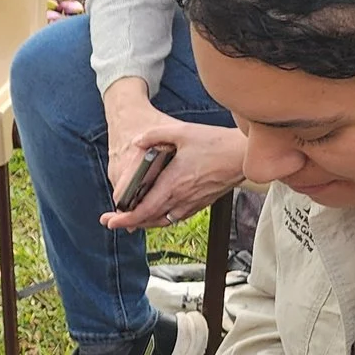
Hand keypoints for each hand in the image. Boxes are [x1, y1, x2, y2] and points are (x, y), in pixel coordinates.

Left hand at [100, 91, 244, 230]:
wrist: (244, 156)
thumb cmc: (216, 143)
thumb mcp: (182, 132)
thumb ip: (155, 135)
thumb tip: (136, 142)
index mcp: (173, 184)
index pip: (144, 210)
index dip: (124, 219)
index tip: (110, 221)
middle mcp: (181, 198)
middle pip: (149, 219)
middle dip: (127, 223)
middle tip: (111, 222)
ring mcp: (192, 203)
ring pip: (162, 220)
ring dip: (144, 222)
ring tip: (129, 219)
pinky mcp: (200, 203)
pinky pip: (175, 217)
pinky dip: (160, 218)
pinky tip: (154, 213)